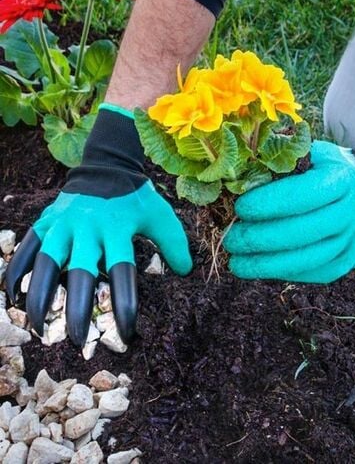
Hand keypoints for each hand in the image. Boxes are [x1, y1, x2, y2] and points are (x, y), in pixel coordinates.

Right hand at [6, 106, 191, 345]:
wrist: (107, 166)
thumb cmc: (136, 198)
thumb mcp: (161, 216)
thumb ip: (174, 243)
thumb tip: (185, 272)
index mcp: (117, 230)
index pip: (121, 273)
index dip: (124, 304)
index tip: (127, 333)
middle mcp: (87, 229)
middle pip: (80, 274)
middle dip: (78, 310)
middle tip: (79, 339)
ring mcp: (62, 224)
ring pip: (46, 264)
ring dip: (40, 297)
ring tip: (39, 327)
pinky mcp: (46, 221)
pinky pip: (26, 249)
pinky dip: (17, 272)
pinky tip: (14, 298)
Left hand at [224, 138, 354, 282]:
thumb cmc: (327, 172)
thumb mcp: (312, 154)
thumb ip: (282, 159)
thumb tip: (238, 173)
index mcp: (341, 180)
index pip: (302, 195)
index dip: (268, 204)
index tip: (239, 209)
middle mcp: (350, 213)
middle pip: (301, 232)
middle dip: (259, 239)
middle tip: (230, 239)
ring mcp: (350, 242)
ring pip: (305, 259)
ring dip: (265, 265)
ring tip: (235, 262)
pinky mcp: (344, 263)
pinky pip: (310, 273)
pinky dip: (281, 273)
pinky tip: (258, 268)